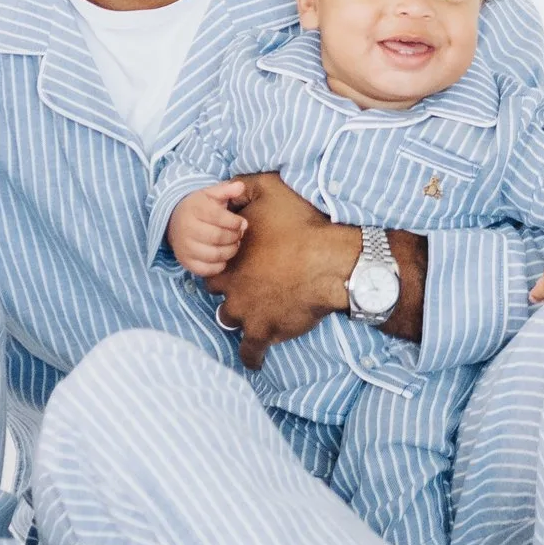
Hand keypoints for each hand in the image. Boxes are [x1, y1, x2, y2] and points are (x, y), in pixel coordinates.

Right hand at [166, 183, 248, 279]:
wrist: (173, 220)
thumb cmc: (198, 206)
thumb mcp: (210, 194)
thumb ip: (226, 189)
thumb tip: (240, 186)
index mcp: (194, 209)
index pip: (219, 218)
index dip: (236, 222)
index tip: (243, 223)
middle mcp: (186, 228)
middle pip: (218, 237)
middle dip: (234, 237)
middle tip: (239, 235)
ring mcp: (184, 247)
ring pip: (214, 255)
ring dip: (230, 251)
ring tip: (234, 244)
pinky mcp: (185, 261)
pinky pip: (206, 270)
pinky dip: (219, 266)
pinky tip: (223, 257)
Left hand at [209, 174, 368, 367]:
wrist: (332, 263)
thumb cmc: (303, 226)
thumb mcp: (270, 190)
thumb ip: (244, 186)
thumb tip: (230, 185)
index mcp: (230, 257)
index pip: (211, 264)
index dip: (223, 262)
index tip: (237, 262)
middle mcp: (232, 287)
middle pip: (218, 293)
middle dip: (230, 289)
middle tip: (249, 284)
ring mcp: (247, 313)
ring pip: (229, 320)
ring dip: (240, 316)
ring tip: (254, 313)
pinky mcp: (265, 332)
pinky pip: (250, 352)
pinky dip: (251, 356)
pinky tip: (254, 360)